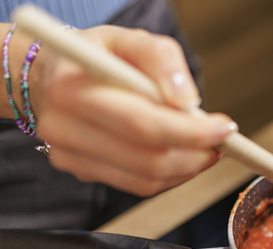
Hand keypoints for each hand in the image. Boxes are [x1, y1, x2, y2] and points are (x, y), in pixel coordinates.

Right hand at [29, 25, 235, 196]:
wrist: (48, 76)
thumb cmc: (94, 56)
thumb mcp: (128, 38)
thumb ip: (161, 59)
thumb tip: (187, 101)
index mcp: (73, 88)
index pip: (142, 123)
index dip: (190, 132)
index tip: (224, 129)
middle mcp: (64, 127)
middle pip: (146, 160)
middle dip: (195, 154)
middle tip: (220, 141)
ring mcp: (68, 155)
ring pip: (145, 180)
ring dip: (186, 169)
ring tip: (205, 148)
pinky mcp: (80, 172)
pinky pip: (136, 185)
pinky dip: (169, 176)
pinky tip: (181, 156)